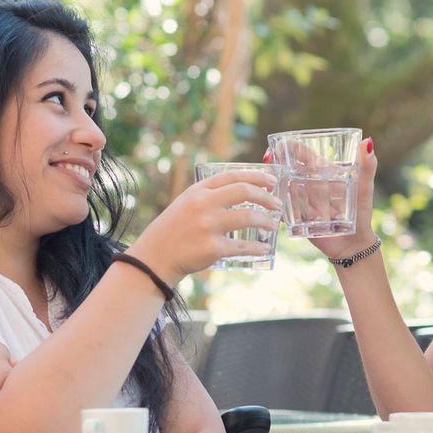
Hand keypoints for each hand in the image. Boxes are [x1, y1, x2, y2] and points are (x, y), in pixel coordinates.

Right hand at [127, 169, 281, 281]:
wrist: (156, 257)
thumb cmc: (174, 230)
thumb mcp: (187, 203)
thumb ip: (210, 195)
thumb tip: (244, 190)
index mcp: (198, 190)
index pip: (233, 176)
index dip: (256, 176)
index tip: (272, 180)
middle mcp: (203, 204)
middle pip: (244, 191)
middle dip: (266, 197)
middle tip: (277, 204)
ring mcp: (208, 226)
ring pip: (248, 217)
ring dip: (266, 220)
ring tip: (272, 225)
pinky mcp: (213, 248)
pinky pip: (242, 246)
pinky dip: (257, 247)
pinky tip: (264, 248)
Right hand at [269, 137, 378, 261]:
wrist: (354, 244)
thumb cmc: (362, 213)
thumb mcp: (364, 188)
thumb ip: (367, 167)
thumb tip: (367, 141)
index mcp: (322, 173)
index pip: (304, 156)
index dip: (291, 148)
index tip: (280, 144)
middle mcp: (309, 185)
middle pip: (288, 170)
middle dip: (276, 163)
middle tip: (267, 159)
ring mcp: (301, 202)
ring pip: (281, 188)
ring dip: (271, 183)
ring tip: (263, 180)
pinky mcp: (296, 218)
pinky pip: (280, 210)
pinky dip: (272, 206)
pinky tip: (265, 202)